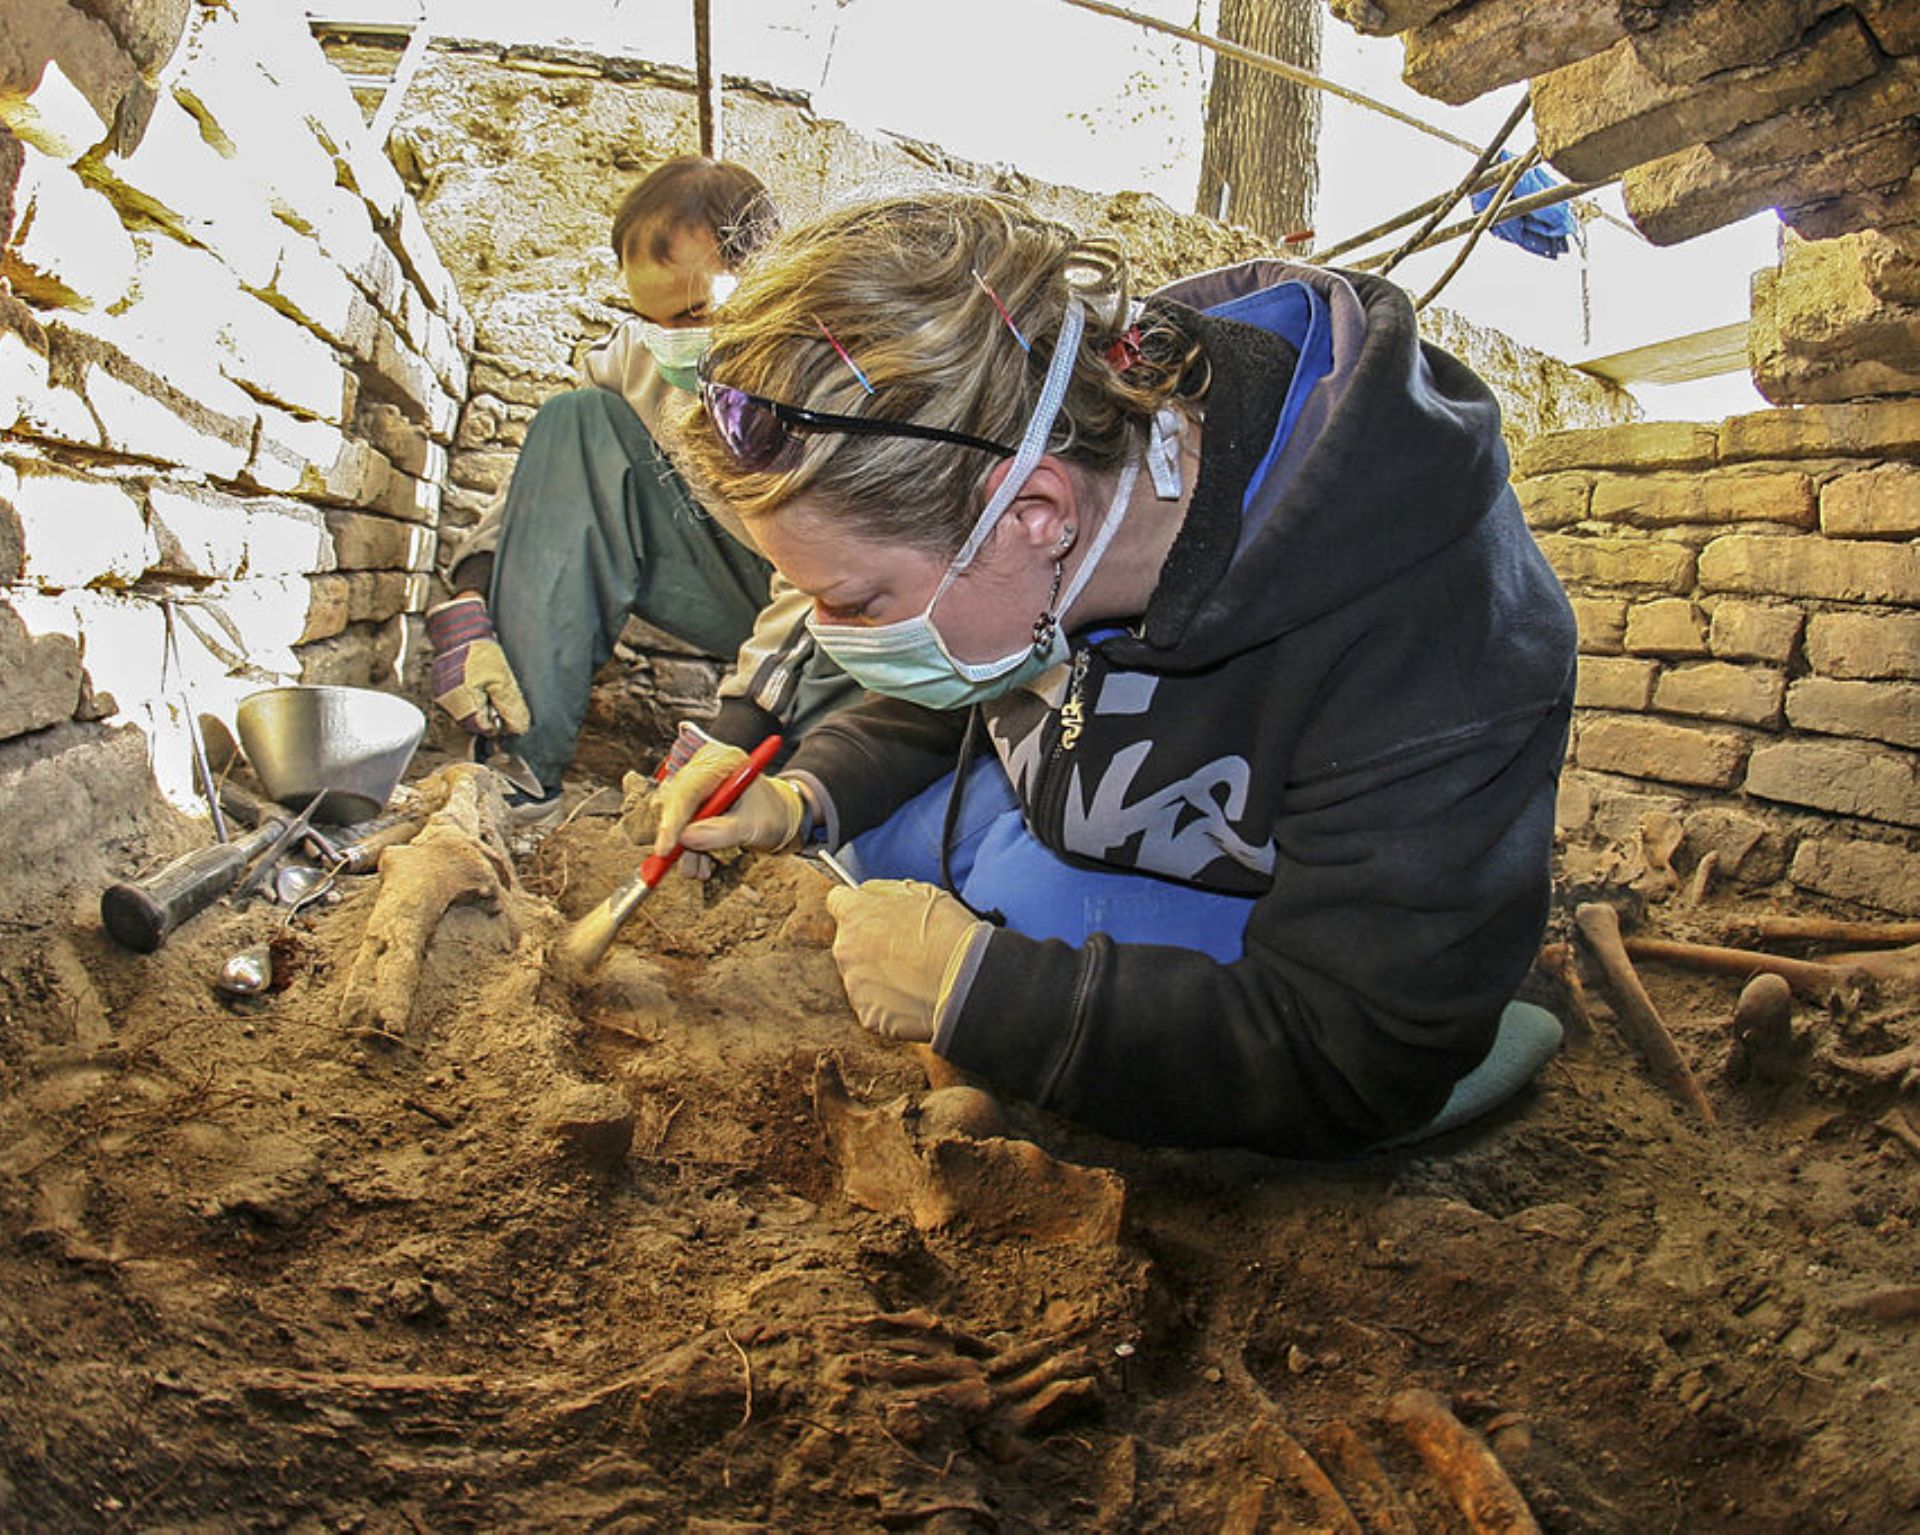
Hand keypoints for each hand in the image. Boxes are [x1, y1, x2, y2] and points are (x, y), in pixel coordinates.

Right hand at [425, 595, 529, 736]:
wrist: (460, 633)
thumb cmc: (480, 652)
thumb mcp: (503, 680)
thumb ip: (510, 706)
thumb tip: (518, 727)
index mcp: (464, 700)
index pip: (484, 728)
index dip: (499, 723)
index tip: (507, 713)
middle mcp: (449, 702)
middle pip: (474, 724)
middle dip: (489, 715)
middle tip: (497, 697)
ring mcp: (442, 697)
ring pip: (466, 715)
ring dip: (480, 708)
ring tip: (486, 688)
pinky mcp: (441, 691)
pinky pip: (458, 704)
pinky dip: (470, 700)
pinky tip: (477, 686)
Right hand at [652, 739, 806, 859]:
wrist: (778, 816)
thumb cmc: (771, 814)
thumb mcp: (754, 826)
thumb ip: (722, 832)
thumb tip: (685, 838)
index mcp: (725, 763)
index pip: (690, 789)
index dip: (674, 819)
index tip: (666, 848)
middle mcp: (706, 769)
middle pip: (677, 801)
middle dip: (677, 837)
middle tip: (681, 865)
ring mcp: (698, 784)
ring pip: (676, 818)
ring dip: (684, 850)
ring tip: (699, 871)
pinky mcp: (693, 801)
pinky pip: (681, 826)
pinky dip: (688, 849)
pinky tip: (701, 865)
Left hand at [826, 879, 987, 1041]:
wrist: (967, 982)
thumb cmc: (949, 935)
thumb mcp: (922, 892)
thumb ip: (884, 890)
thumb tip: (869, 893)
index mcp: (856, 914)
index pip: (837, 902)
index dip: (857, 907)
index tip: (870, 914)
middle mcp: (846, 948)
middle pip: (849, 942)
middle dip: (870, 944)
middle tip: (904, 949)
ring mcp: (854, 984)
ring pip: (860, 975)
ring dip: (879, 974)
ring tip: (913, 975)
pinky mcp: (867, 1014)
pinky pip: (873, 1005)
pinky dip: (889, 1002)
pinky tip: (914, 995)